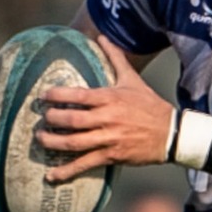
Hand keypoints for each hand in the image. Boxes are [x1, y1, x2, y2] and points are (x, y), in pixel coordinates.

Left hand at [36, 59, 174, 182]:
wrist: (171, 133)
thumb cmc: (150, 106)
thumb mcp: (133, 80)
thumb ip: (115, 58)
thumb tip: (102, 36)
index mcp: (110, 98)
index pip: (77, 95)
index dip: (56, 96)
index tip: (43, 96)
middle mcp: (107, 118)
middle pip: (71, 119)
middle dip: (52, 119)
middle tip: (43, 118)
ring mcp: (108, 138)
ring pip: (73, 142)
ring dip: (53, 142)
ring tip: (40, 139)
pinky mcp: (111, 155)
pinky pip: (85, 164)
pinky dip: (66, 171)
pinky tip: (51, 175)